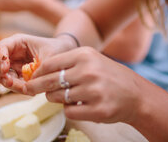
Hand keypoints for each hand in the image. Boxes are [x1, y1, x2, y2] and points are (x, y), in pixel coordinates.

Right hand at [0, 33, 75, 93]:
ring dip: (9, 84)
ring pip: (0, 76)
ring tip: (25, 89)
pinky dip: (17, 88)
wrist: (64, 54)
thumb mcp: (52, 55)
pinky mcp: (17, 76)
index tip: (6, 69)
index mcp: (17, 42)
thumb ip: (41, 68)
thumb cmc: (57, 49)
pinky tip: (31, 91)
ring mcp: (13, 65)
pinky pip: (11, 84)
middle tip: (10, 83)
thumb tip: (30, 83)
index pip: (0, 47)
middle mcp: (11, 53)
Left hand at [27, 47, 147, 124]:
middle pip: (50, 81)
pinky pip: (69, 112)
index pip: (49, 64)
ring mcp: (93, 91)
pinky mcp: (97, 110)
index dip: (37, 73)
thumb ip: (68, 64)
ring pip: (58, 97)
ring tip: (66, 96)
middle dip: (37, 87)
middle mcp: (88, 71)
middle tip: (30, 90)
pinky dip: (70, 110)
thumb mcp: (91, 60)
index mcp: (85, 55)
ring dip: (56, 99)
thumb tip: (38, 73)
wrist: (136, 95)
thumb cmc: (110, 76)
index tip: (33, 78)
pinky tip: (79, 105)